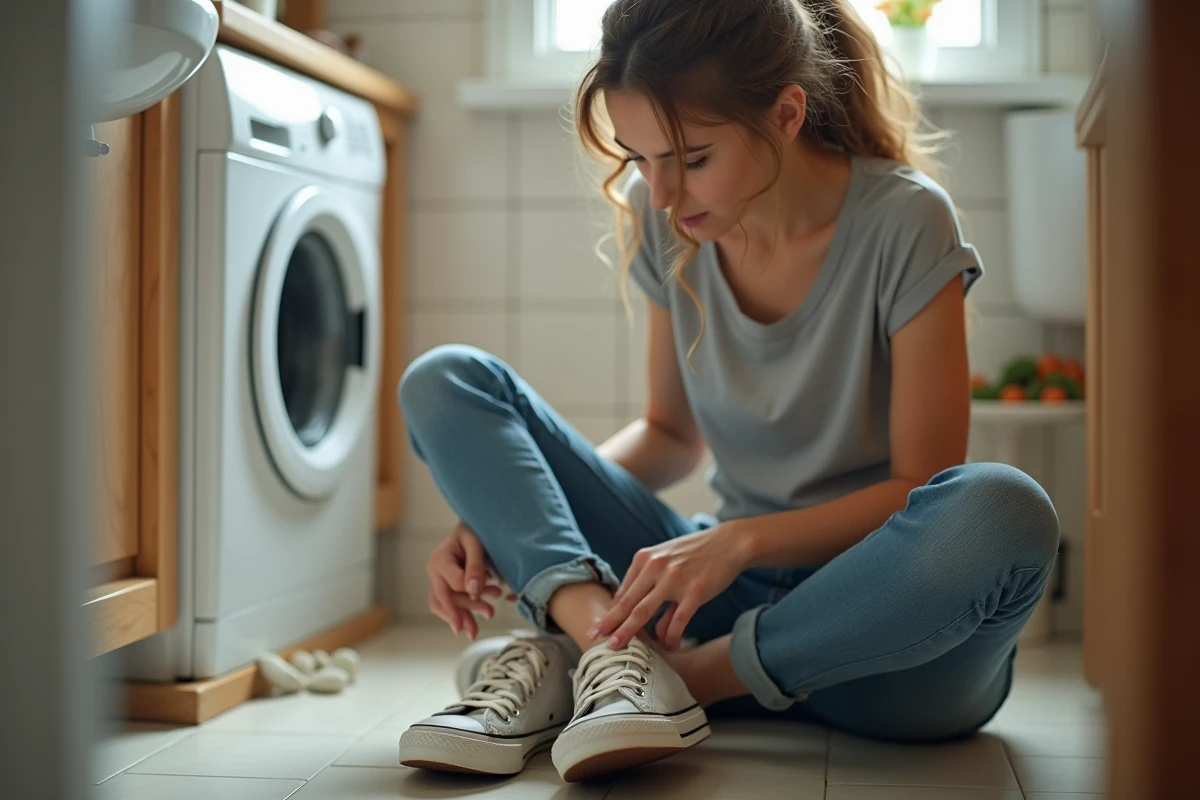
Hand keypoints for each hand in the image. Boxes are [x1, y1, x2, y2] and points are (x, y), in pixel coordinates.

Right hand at [426, 522, 516, 639]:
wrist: (471, 527)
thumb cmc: (474, 531)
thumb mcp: (477, 543)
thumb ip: (475, 565)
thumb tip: (472, 591)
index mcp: (440, 559)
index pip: (456, 584)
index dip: (474, 592)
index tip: (496, 592)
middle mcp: (434, 570)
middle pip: (446, 598)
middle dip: (467, 612)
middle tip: (491, 613)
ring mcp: (436, 578)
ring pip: (443, 605)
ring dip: (461, 618)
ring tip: (478, 628)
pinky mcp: (443, 584)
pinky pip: (446, 604)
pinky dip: (459, 615)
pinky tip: (471, 624)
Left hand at [590, 524, 750, 650]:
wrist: (729, 543)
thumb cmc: (696, 555)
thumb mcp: (668, 564)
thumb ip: (655, 592)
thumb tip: (651, 630)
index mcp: (645, 559)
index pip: (623, 592)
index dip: (610, 613)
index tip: (599, 628)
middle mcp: (656, 567)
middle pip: (627, 602)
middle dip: (609, 623)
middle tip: (594, 638)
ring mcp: (674, 579)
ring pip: (645, 611)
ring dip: (629, 632)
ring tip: (618, 647)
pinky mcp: (695, 591)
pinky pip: (677, 620)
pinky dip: (670, 636)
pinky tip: (669, 646)